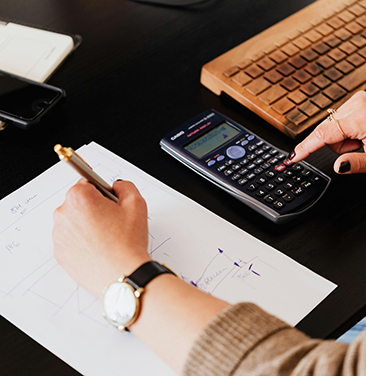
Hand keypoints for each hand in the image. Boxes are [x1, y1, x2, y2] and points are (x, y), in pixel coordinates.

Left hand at [52, 179, 151, 298]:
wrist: (122, 275)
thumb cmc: (128, 242)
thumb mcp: (136, 203)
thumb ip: (125, 186)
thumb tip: (117, 186)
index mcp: (79, 198)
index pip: (87, 183)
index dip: (103, 193)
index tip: (110, 203)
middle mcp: (63, 214)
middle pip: (79, 203)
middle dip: (94, 209)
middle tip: (112, 223)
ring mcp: (59, 236)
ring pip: (74, 222)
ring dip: (87, 225)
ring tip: (106, 238)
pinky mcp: (60, 254)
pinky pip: (71, 240)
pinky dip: (82, 242)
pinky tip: (99, 249)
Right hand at [288, 91, 365, 173]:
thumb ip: (357, 164)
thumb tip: (338, 167)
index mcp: (361, 116)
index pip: (322, 135)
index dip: (305, 149)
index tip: (291, 158)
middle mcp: (357, 103)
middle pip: (327, 132)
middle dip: (339, 145)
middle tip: (360, 148)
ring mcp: (358, 100)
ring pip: (332, 127)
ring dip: (344, 138)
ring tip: (364, 139)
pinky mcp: (359, 101)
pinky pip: (341, 121)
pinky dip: (348, 131)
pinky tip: (363, 132)